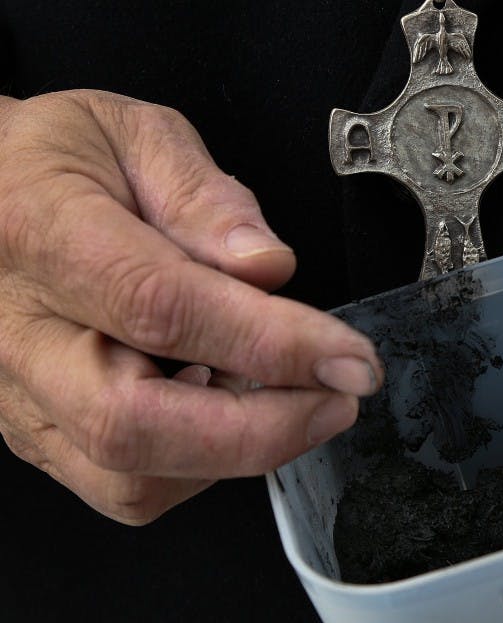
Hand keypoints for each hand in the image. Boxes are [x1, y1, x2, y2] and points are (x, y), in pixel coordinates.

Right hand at [0, 90, 382, 524]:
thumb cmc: (55, 159)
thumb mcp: (134, 135)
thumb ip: (204, 198)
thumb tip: (267, 268)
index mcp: (39, 231)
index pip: (161, 305)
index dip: (270, 343)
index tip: (348, 359)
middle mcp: (15, 333)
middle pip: (132, 425)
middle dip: (260, 431)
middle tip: (336, 400)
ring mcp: (19, 396)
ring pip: (129, 479)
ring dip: (235, 453)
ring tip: (284, 394)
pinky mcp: (38, 432)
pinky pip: (126, 486)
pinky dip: (202, 463)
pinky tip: (227, 403)